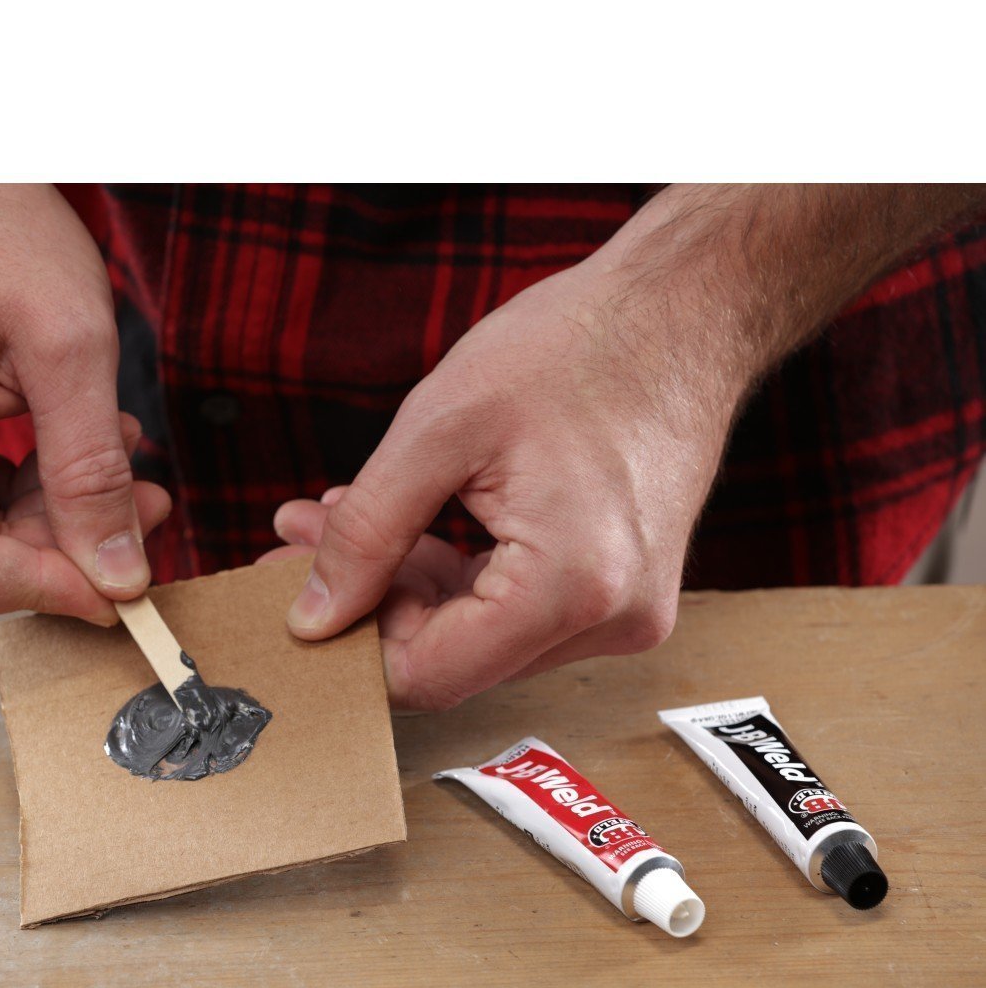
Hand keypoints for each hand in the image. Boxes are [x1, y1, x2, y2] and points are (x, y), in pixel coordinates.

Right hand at [0, 184, 168, 622]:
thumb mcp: (70, 346)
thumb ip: (93, 474)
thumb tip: (117, 575)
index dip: (43, 591)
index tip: (118, 584)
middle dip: (58, 546)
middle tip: (144, 505)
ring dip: (44, 513)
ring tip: (115, 453)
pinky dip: (11, 487)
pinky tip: (63, 444)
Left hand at [265, 242, 742, 709]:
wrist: (685, 311)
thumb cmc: (575, 348)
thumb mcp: (438, 430)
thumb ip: (365, 534)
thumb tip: (312, 618)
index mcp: (570, 589)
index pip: (427, 676)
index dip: (351, 639)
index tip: (302, 582)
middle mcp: (610, 623)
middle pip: (450, 661)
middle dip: (370, 601)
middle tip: (306, 534)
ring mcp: (625, 615)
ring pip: (476, 640)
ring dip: (407, 583)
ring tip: (345, 514)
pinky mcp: (623, 595)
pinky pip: (515, 613)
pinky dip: (457, 574)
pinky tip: (414, 521)